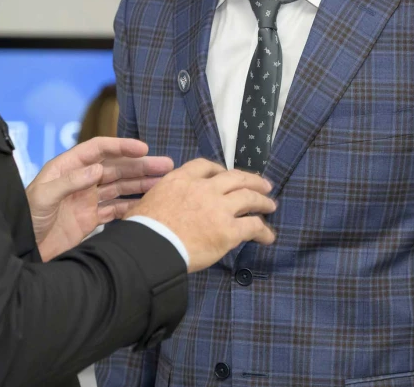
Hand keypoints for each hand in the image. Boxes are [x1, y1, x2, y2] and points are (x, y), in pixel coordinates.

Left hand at [27, 137, 173, 260]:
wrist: (24, 250)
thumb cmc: (27, 218)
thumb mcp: (43, 197)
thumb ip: (69, 182)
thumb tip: (97, 168)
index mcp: (67, 167)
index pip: (98, 150)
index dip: (121, 146)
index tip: (143, 148)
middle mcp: (80, 180)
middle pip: (115, 168)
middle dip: (140, 165)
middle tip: (166, 165)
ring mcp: (87, 199)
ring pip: (119, 187)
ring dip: (140, 184)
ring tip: (163, 183)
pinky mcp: (90, 219)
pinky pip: (115, 210)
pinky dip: (132, 206)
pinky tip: (148, 205)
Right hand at [128, 158, 276, 271]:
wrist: (151, 247)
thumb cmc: (142, 228)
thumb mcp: (145, 202)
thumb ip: (156, 199)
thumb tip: (149, 207)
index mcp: (181, 179)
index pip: (205, 165)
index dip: (219, 169)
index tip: (225, 174)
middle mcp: (204, 188)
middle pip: (235, 177)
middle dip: (252, 180)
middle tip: (263, 185)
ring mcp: (219, 208)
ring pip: (249, 197)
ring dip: (262, 201)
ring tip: (270, 205)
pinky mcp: (228, 230)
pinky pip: (253, 227)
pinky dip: (263, 231)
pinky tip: (268, 237)